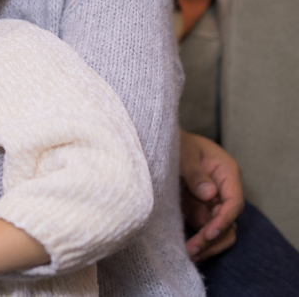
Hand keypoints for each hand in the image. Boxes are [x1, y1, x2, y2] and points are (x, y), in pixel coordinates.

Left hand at [180, 130, 242, 260]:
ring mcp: (212, 203)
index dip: (223, 220)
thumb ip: (195, 172)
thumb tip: (209, 194)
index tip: (208, 233)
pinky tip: (185, 251)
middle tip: (192, 250)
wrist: (162, 142)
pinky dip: (198, 242)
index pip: (234, 202)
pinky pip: (205, 232)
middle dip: (212, 239)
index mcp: (227, 173)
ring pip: (220, 232)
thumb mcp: (184, 152)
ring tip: (188, 254)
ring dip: (207, 246)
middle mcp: (224, 191)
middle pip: (228, 222)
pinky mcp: (200, 211)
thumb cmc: (176, 142)